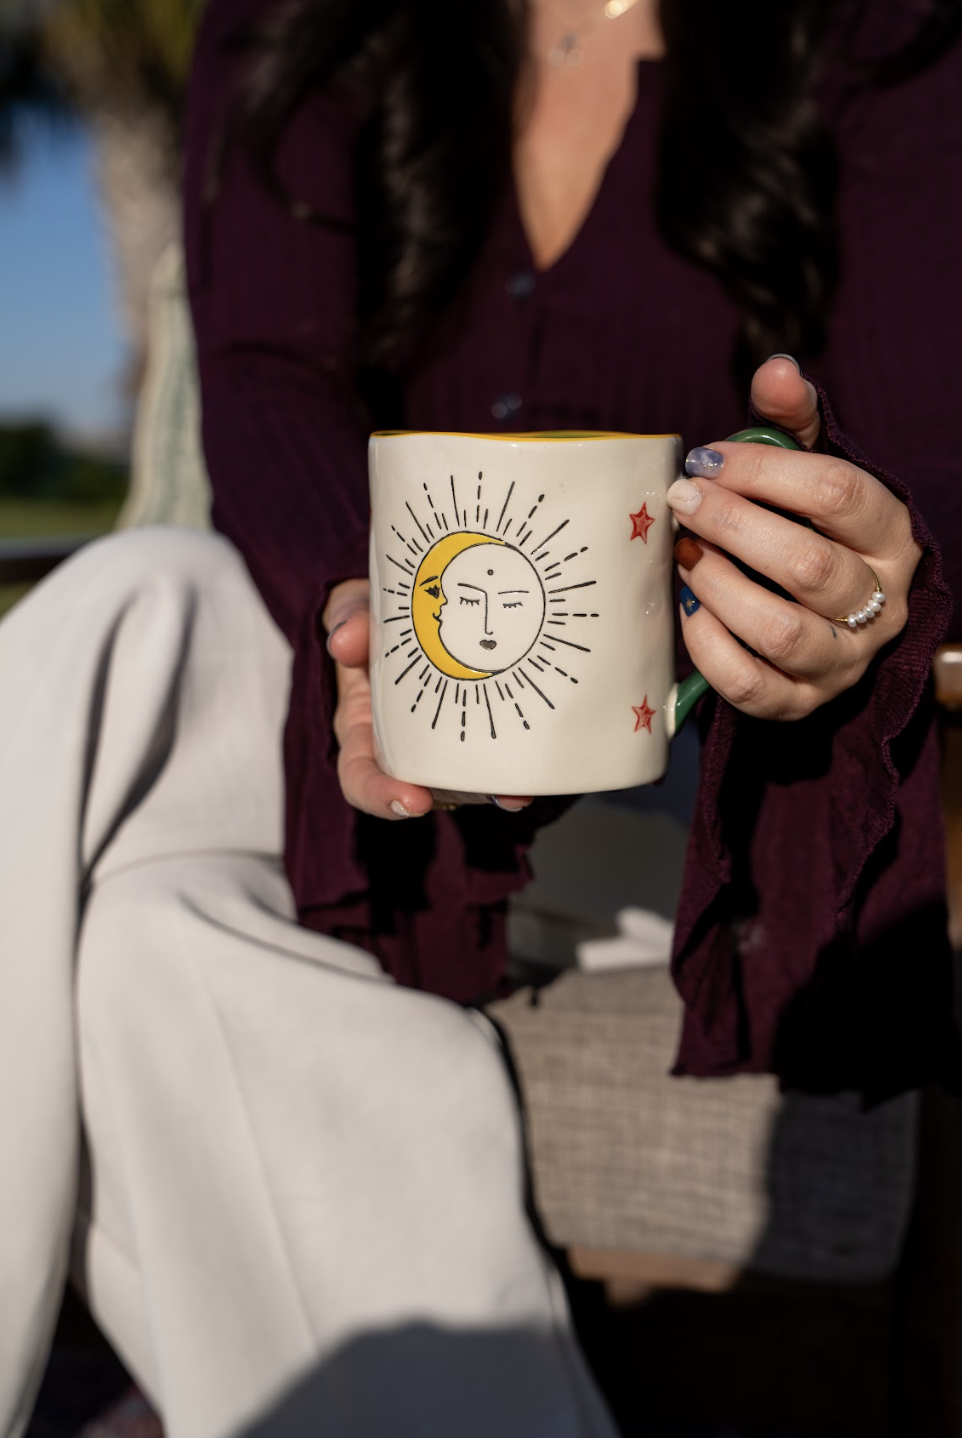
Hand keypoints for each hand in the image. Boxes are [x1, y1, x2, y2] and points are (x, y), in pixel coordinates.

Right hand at [322, 579, 531, 818]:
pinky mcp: (475, 731)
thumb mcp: (355, 613)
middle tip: (501, 796)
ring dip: (497, 788)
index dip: (381, 796)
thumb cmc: (373, 621)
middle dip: (465, 798)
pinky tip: (538, 759)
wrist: (406, 612)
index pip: (361, 777)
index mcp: (362, 730)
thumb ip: (350, 621)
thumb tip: (343, 642)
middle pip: (429, 790)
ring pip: (467, 781)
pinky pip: (492, 754)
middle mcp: (402, 749)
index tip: (412, 801)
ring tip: (523, 789)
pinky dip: (514, 760)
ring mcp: (441, 746)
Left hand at [668, 356, 921, 719]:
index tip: (706, 458)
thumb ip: (793, 421)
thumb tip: (776, 368)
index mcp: (891, 535)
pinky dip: (709, 649)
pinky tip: (687, 610)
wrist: (820, 615)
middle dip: (732, 526)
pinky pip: (751, 686)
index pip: (839, 494)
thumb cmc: (808, 528)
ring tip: (683, 554)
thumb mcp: (810, 470)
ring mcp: (843, 661)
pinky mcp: (801, 703)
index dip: (764, 470)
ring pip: (781, 631)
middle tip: (682, 501)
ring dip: (719, 587)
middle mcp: (881, 603)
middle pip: (808, 565)